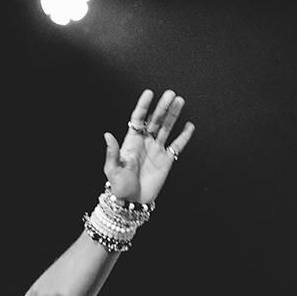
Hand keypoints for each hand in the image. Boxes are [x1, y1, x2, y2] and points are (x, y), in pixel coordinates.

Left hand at [103, 89, 193, 206]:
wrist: (132, 202)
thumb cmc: (119, 187)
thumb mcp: (112, 170)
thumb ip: (112, 152)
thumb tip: (107, 135)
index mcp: (131, 142)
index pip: (138, 119)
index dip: (143, 106)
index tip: (149, 93)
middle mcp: (145, 142)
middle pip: (155, 120)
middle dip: (162, 106)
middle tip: (171, 94)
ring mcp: (157, 150)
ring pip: (166, 128)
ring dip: (173, 115)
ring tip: (180, 101)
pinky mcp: (166, 161)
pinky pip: (177, 146)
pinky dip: (184, 136)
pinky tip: (189, 126)